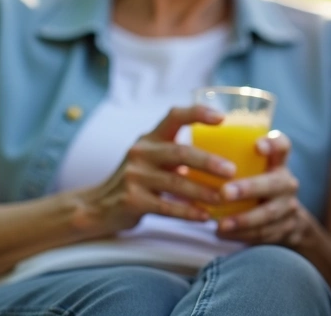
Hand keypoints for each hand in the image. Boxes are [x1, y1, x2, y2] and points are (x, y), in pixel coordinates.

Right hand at [81, 105, 237, 233]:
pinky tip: (205, 217)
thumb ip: (179, 154)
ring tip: (224, 198)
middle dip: (208, 162)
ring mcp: (134, 176)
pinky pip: (165, 207)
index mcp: (151, 138)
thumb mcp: (154, 159)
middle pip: (180, 153)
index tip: (222, 118)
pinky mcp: (131, 200)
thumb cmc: (139, 180)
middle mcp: (141, 153)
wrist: (98, 206)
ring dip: (203, 192)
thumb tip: (227, 156)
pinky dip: (188, 212)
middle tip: (231, 171)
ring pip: (176, 183)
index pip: (174, 116)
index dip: (198, 113)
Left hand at [215, 131, 310, 245]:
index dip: (272, 144)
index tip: (257, 146)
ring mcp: (288, 206)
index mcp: (278, 162)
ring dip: (243, 219)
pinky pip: (263, 233)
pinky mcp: (285, 228)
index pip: (282, 146)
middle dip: (248, 188)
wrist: (285, 218)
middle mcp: (286, 182)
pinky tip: (225, 234)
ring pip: (268, 213)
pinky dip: (243, 235)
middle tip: (224, 193)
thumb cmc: (256, 185)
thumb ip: (232, 161)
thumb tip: (187, 155)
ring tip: (221, 225)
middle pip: (273, 183)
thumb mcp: (254, 170)